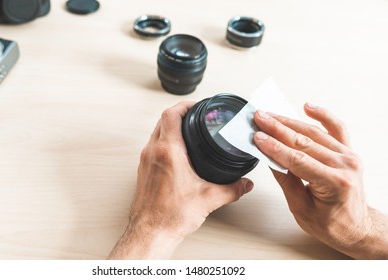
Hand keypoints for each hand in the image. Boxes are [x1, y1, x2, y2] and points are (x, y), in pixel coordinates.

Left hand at [108, 101, 253, 258]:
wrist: (150, 232)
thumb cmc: (169, 216)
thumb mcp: (209, 199)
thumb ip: (232, 189)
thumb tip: (245, 183)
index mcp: (168, 152)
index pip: (171, 115)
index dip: (184, 105)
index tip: (196, 104)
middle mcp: (152, 152)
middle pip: (162, 120)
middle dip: (179, 113)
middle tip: (193, 114)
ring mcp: (145, 161)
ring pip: (155, 132)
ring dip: (170, 127)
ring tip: (186, 129)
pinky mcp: (143, 170)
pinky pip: (152, 146)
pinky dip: (164, 141)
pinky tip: (176, 151)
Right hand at [253, 103, 387, 258]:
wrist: (355, 228)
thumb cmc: (331, 224)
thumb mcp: (300, 207)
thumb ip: (285, 179)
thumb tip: (268, 157)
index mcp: (334, 183)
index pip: (297, 159)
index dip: (274, 146)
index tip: (257, 136)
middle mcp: (345, 166)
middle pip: (304, 142)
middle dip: (278, 128)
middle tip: (259, 119)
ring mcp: (348, 156)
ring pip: (315, 133)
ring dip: (290, 122)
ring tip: (271, 115)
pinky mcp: (348, 152)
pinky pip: (337, 128)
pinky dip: (323, 115)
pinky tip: (307, 107)